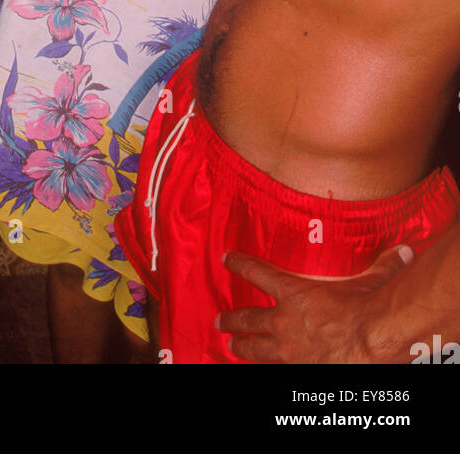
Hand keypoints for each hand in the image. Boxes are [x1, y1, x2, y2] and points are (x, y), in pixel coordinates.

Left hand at [217, 245, 414, 363]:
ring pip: (256, 348)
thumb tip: (404, 252)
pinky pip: (278, 369)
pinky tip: (264, 370)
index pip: (258, 272)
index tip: (226, 259)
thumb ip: (385, 265)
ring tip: (230, 347)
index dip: (240, 264)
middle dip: (232, 319)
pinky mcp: (300, 370)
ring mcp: (290, 350)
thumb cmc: (369, 307)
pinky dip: (270, 367)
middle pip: (249, 318)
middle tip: (219, 320)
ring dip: (242, 347)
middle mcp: (285, 321)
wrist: (372, 340)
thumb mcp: (374, 279)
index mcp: (295, 292)